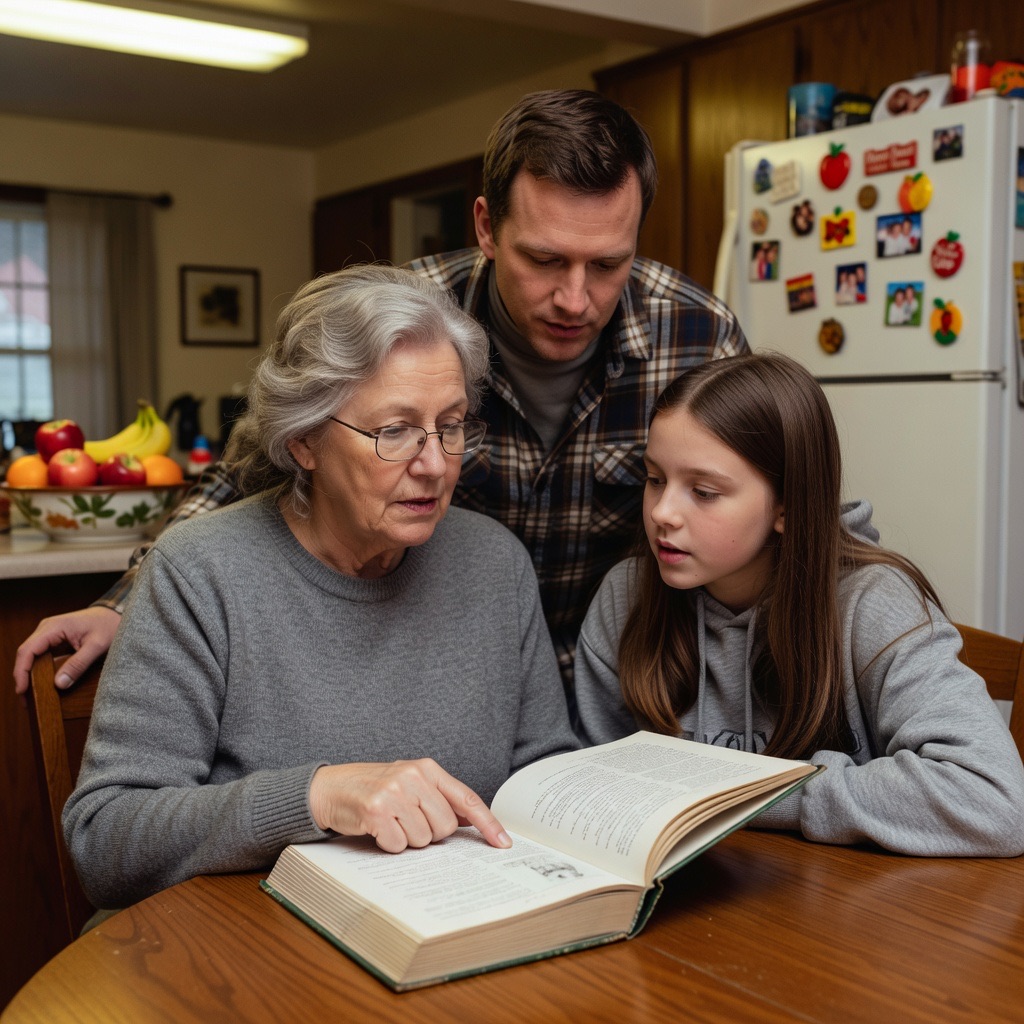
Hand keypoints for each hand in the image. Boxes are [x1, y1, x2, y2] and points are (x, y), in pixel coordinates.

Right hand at [13, 606, 121, 694]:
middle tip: (26, 701)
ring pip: (31, 656)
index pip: (27, 650)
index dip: (21, 672)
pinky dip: (38, 669)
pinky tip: (41, 683)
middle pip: (25, 654)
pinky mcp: (54, 639)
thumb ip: (79, 664)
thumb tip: (59, 684)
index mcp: (54, 627)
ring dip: (29, 674)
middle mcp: (46, 628)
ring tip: (31, 696)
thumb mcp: (97, 646)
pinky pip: (40, 655)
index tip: (21, 691)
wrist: (116, 614)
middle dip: (23, 677)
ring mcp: (49, 633)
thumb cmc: (109, 625)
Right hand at [309, 759, 510, 853]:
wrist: (331, 787)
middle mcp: (413, 776)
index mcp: (427, 768)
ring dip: (407, 839)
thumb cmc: (374, 789)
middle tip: (408, 821)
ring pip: (423, 839)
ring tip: (391, 822)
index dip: (487, 823)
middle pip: (445, 827)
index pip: (466, 798)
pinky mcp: (376, 811)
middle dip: (430, 833)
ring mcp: (394, 792)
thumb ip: (439, 798)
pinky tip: (378, 829)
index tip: (502, 842)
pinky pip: (399, 846)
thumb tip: (471, 821)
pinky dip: (389, 845)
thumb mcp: (410, 784)